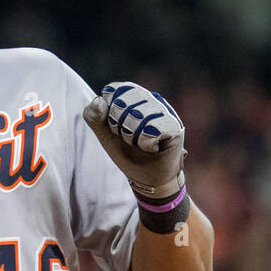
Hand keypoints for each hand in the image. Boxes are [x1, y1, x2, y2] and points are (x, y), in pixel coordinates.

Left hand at [83, 82, 185, 197]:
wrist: (146, 178)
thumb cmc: (128, 152)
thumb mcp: (105, 134)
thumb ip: (94, 116)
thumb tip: (99, 99)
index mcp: (134, 95)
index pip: (113, 91)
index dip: (109, 113)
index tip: (116, 127)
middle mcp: (151, 98)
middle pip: (123, 102)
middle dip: (119, 127)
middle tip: (129, 138)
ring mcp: (165, 111)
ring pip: (139, 116)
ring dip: (132, 137)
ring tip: (140, 143)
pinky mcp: (176, 126)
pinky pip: (153, 130)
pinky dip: (146, 144)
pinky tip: (152, 148)